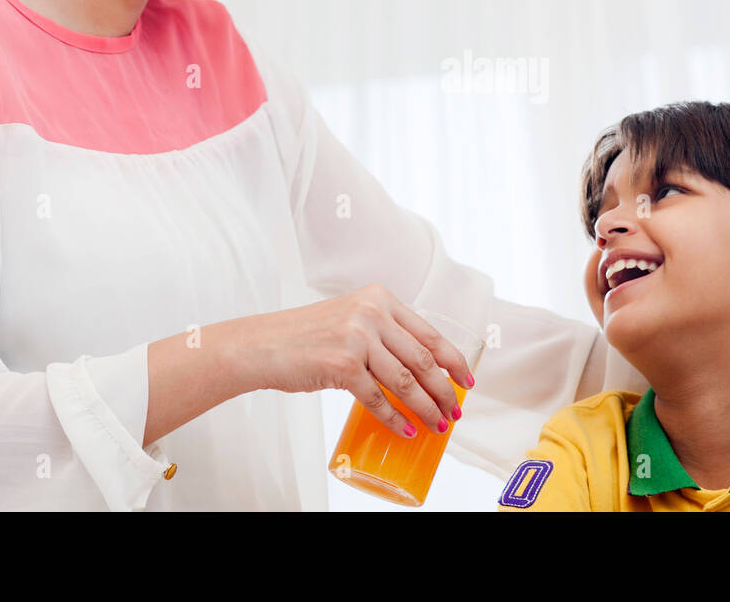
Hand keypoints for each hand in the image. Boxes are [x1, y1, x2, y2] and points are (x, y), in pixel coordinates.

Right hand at [232, 284, 474, 437]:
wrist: (262, 345)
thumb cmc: (305, 338)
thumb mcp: (350, 319)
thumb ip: (382, 333)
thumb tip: (418, 369)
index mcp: (379, 299)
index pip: (429, 333)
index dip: (453, 360)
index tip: (467, 380)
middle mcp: (372, 313)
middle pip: (423, 358)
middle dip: (444, 389)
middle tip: (455, 411)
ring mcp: (357, 338)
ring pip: (406, 380)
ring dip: (426, 407)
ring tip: (437, 425)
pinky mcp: (342, 364)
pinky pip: (378, 398)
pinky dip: (396, 418)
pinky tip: (406, 429)